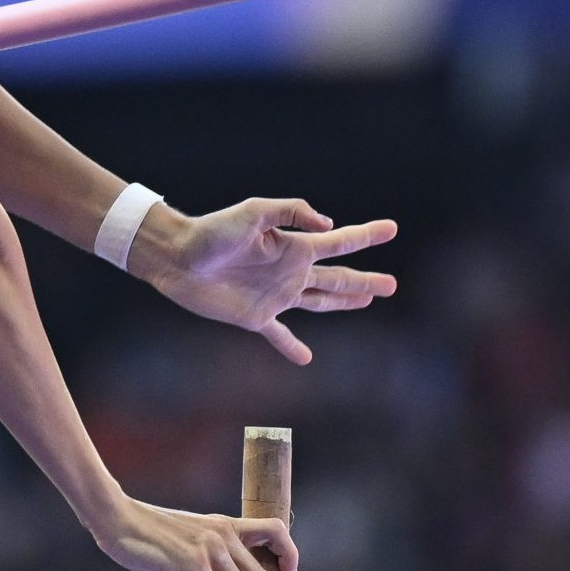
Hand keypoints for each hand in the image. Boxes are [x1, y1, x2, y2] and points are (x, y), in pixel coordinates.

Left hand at [133, 199, 396, 364]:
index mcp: (294, 247)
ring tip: (366, 301)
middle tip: (392, 285)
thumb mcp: (254, 212)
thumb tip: (328, 224)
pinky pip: (279, 334)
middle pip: (338, 278)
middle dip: (365, 281)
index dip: (367, 235)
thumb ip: (292, 212)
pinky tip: (306, 359)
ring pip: (320, 301)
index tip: (392, 228)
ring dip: (343, 302)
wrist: (177, 258)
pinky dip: (291, 347)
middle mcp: (290, 272)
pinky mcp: (255, 317)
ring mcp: (275, 296)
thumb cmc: (212, 231)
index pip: (340, 242)